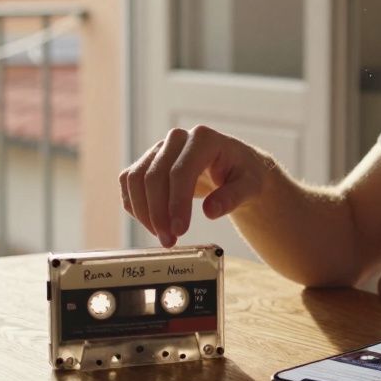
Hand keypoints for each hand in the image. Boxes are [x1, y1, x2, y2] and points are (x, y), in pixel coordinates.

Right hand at [119, 126, 273, 247]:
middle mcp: (177, 139)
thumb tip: (210, 211)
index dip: (176, 203)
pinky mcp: (148, 161)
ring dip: (143, 212)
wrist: (235, 167)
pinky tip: (152, 224)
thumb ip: (233, 197)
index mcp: (204, 139)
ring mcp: (160, 149)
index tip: (180, 231)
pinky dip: (135, 205)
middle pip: (154, 176)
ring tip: (162, 236)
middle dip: (158, 213)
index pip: (180, 171)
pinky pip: (129, 182)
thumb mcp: (250, 186)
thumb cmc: (244, 175)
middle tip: (169, 241)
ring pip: (135, 179)